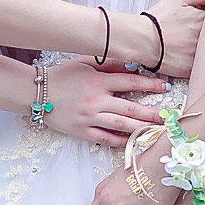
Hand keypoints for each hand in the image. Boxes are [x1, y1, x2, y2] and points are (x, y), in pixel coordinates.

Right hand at [44, 63, 166, 145]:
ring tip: (158, 131)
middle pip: (131, 109)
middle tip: (168, 117)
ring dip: (142, 129)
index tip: (165, 87)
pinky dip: (121, 141)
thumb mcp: (85, 63)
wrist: (37, 94)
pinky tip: (135, 142)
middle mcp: (96, 101)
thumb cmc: (63, 76)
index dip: (150, 85)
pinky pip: (106, 138)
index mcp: (98, 82)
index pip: (130, 83)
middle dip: (152, 113)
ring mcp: (90, 118)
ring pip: (122, 126)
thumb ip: (109, 64)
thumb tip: (133, 66)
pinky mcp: (83, 132)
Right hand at [142, 0, 204, 77]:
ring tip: (184, 43)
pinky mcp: (192, 69)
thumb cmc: (158, 20)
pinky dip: (195, 62)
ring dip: (203, 48)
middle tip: (190, 33)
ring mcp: (200, 55)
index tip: (199, 21)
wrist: (142, 41)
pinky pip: (199, 66)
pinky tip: (183, 55)